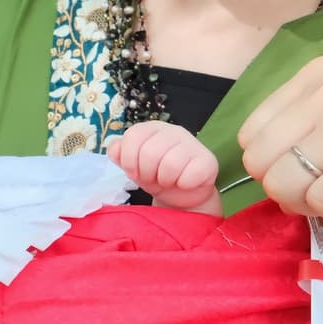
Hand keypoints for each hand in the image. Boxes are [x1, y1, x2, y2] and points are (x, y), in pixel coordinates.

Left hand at [107, 121, 221, 215]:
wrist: (182, 195)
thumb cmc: (156, 176)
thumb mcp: (133, 165)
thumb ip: (120, 153)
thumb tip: (114, 149)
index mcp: (152, 128)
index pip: (132, 136)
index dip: (130, 160)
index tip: (136, 171)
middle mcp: (174, 131)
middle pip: (149, 152)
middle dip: (147, 173)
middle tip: (154, 178)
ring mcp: (193, 144)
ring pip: (169, 164)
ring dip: (164, 180)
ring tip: (168, 181)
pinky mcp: (208, 161)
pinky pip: (189, 175)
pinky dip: (182, 184)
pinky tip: (184, 184)